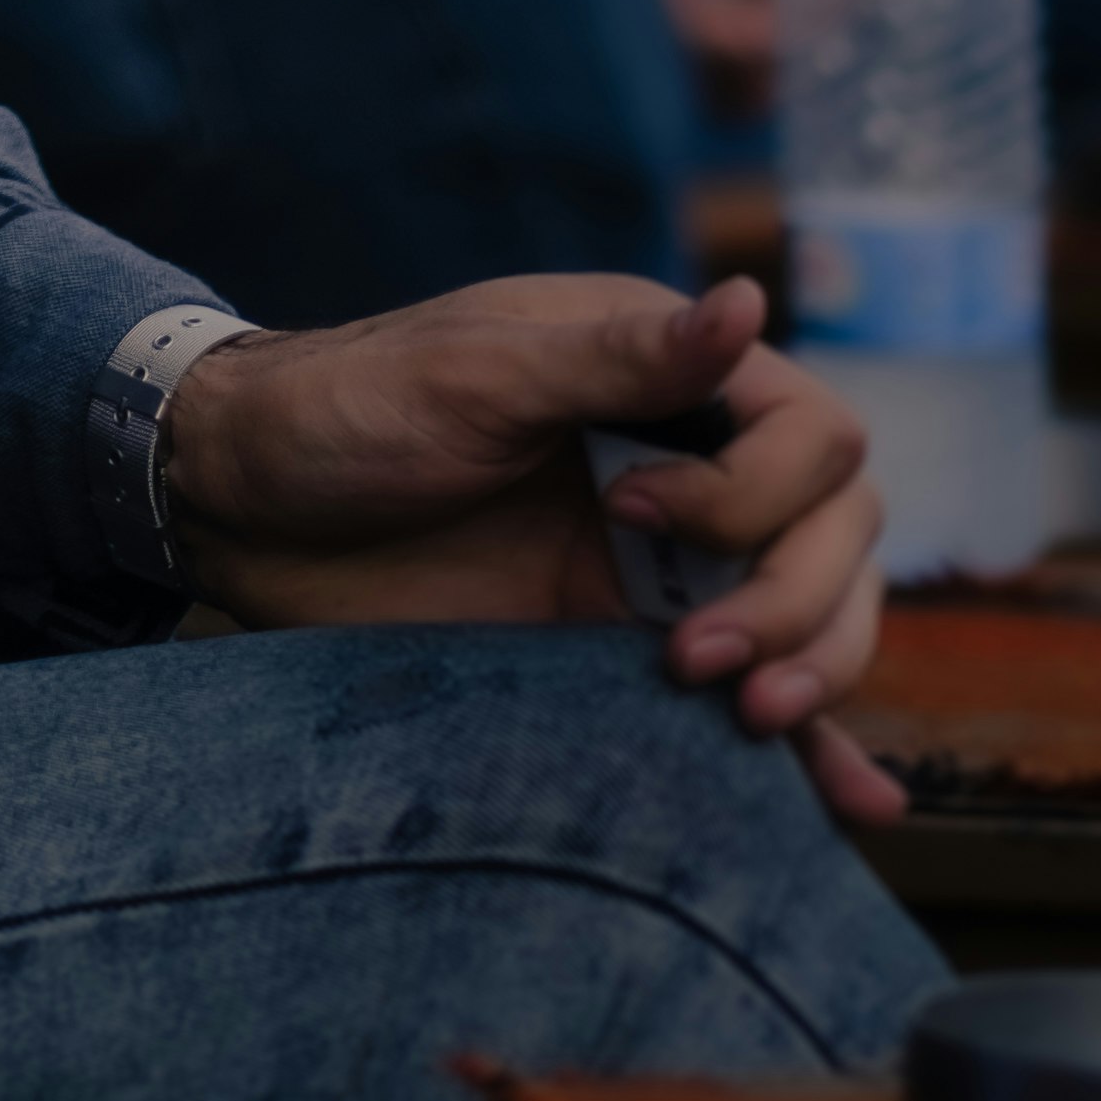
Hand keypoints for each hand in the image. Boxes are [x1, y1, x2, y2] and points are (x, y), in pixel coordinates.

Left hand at [168, 272, 897, 829]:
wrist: (244, 506)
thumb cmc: (347, 409)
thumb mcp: (473, 374)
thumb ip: (618, 357)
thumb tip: (752, 299)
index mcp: (660, 366)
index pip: (814, 434)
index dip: (757, 492)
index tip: (632, 516)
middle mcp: (683, 458)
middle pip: (839, 530)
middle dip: (802, 600)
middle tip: (696, 660)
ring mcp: (663, 557)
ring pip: (816, 610)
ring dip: (815, 664)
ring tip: (745, 719)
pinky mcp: (623, 636)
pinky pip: (745, 685)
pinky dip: (811, 743)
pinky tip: (856, 801)